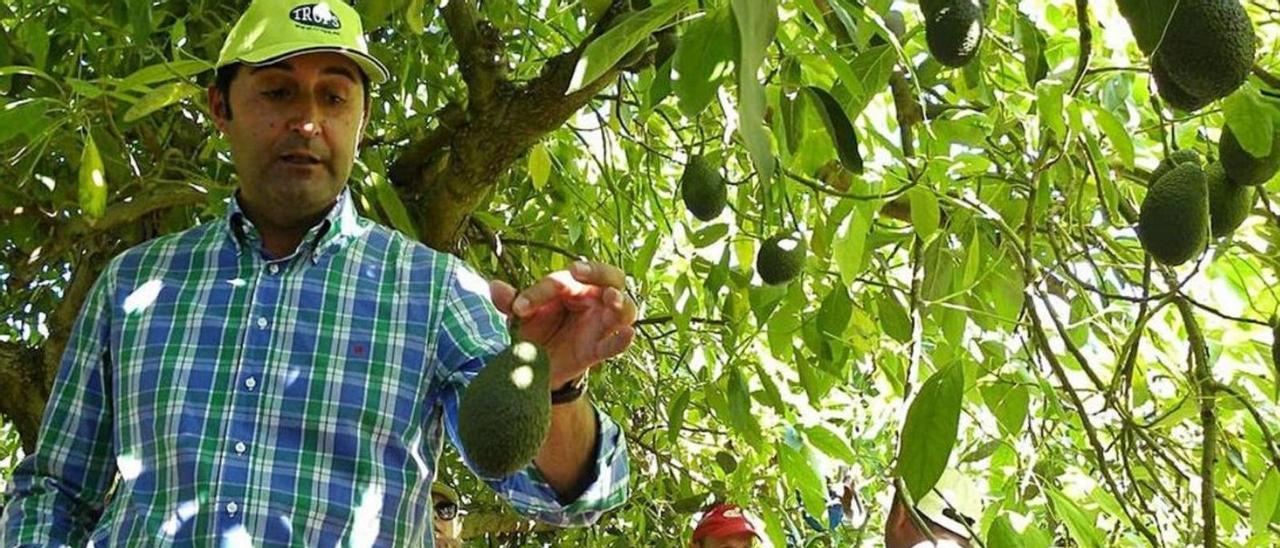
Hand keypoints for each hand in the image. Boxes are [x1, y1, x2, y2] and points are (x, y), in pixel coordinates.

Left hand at [489, 261, 637, 387]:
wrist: (537, 368)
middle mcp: (592, 300)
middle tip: (577, 270)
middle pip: (611, 277)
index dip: (539, 292)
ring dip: (620, 301)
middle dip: (598, 271)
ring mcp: (600, 325)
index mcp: (573, 286)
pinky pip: (616, 344)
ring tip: (612, 299)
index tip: (519, 308)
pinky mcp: (598, 350)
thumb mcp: (521, 317)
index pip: (563, 281)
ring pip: (624, 308)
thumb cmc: (535, 332)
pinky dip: (623, 340)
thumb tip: (494, 286)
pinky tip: (627, 334)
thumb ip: (511, 302)